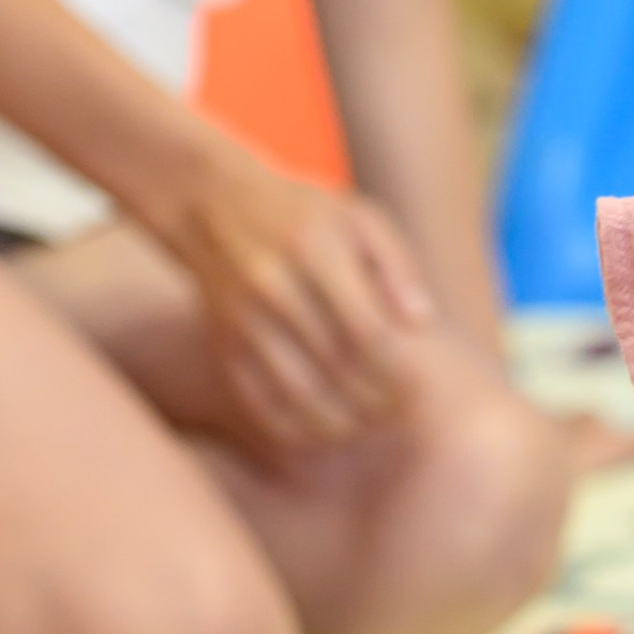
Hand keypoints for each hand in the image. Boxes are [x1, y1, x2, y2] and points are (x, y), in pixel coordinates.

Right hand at [150, 136, 431, 450]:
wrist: (211, 203)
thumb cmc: (304, 213)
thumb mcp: (360, 217)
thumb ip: (398, 266)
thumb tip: (421, 323)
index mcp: (314, 249)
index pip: (367, 332)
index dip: (398, 371)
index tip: (419, 387)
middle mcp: (273, 286)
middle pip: (337, 367)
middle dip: (378, 402)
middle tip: (402, 413)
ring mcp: (243, 319)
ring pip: (300, 395)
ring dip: (343, 423)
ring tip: (370, 425)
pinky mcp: (224, 343)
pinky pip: (262, 402)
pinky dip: (298, 428)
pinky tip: (326, 430)